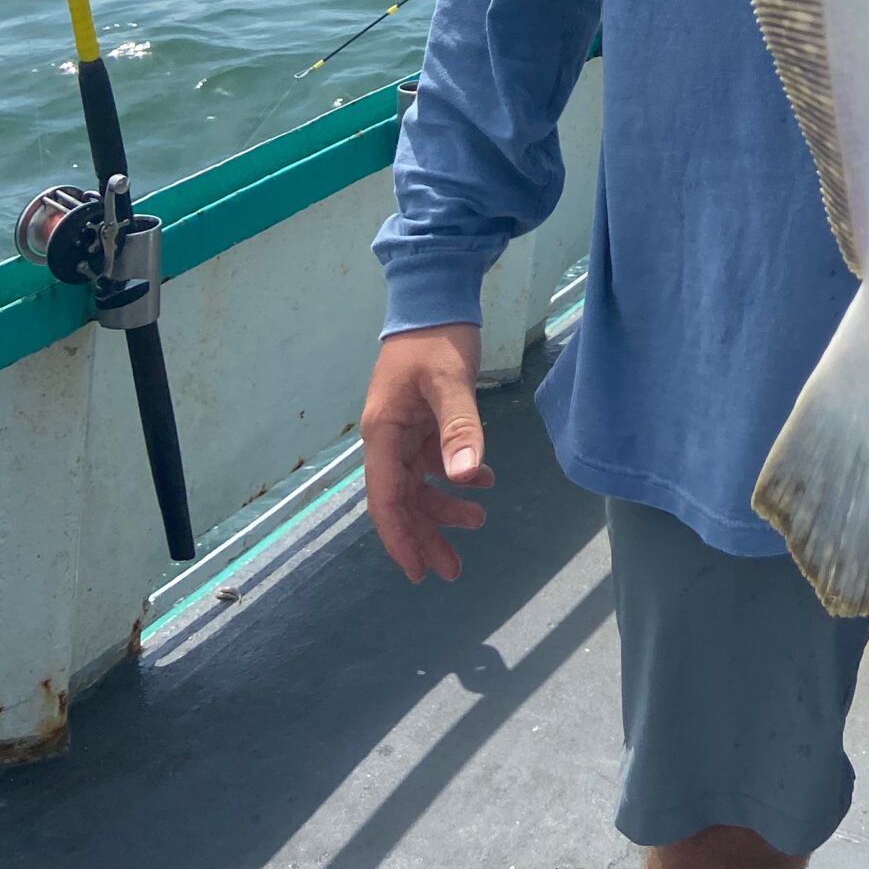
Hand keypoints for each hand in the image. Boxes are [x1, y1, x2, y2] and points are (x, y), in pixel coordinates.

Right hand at [361, 322, 491, 583]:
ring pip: (418, 484)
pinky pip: (434, 460)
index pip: (385, 499)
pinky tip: (485, 480)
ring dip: (443, 508)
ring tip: (479, 522)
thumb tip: (466, 478)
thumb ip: (460, 428)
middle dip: (425, 535)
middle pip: (401, 500)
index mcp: (383, 433)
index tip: (417, 571)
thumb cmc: (437, 337)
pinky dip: (456, 474)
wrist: (436, 297)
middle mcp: (387, 437)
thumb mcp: (450, 381)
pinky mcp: (423, 419)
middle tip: (453, 569)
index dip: (400, 538)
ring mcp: (404, 429)